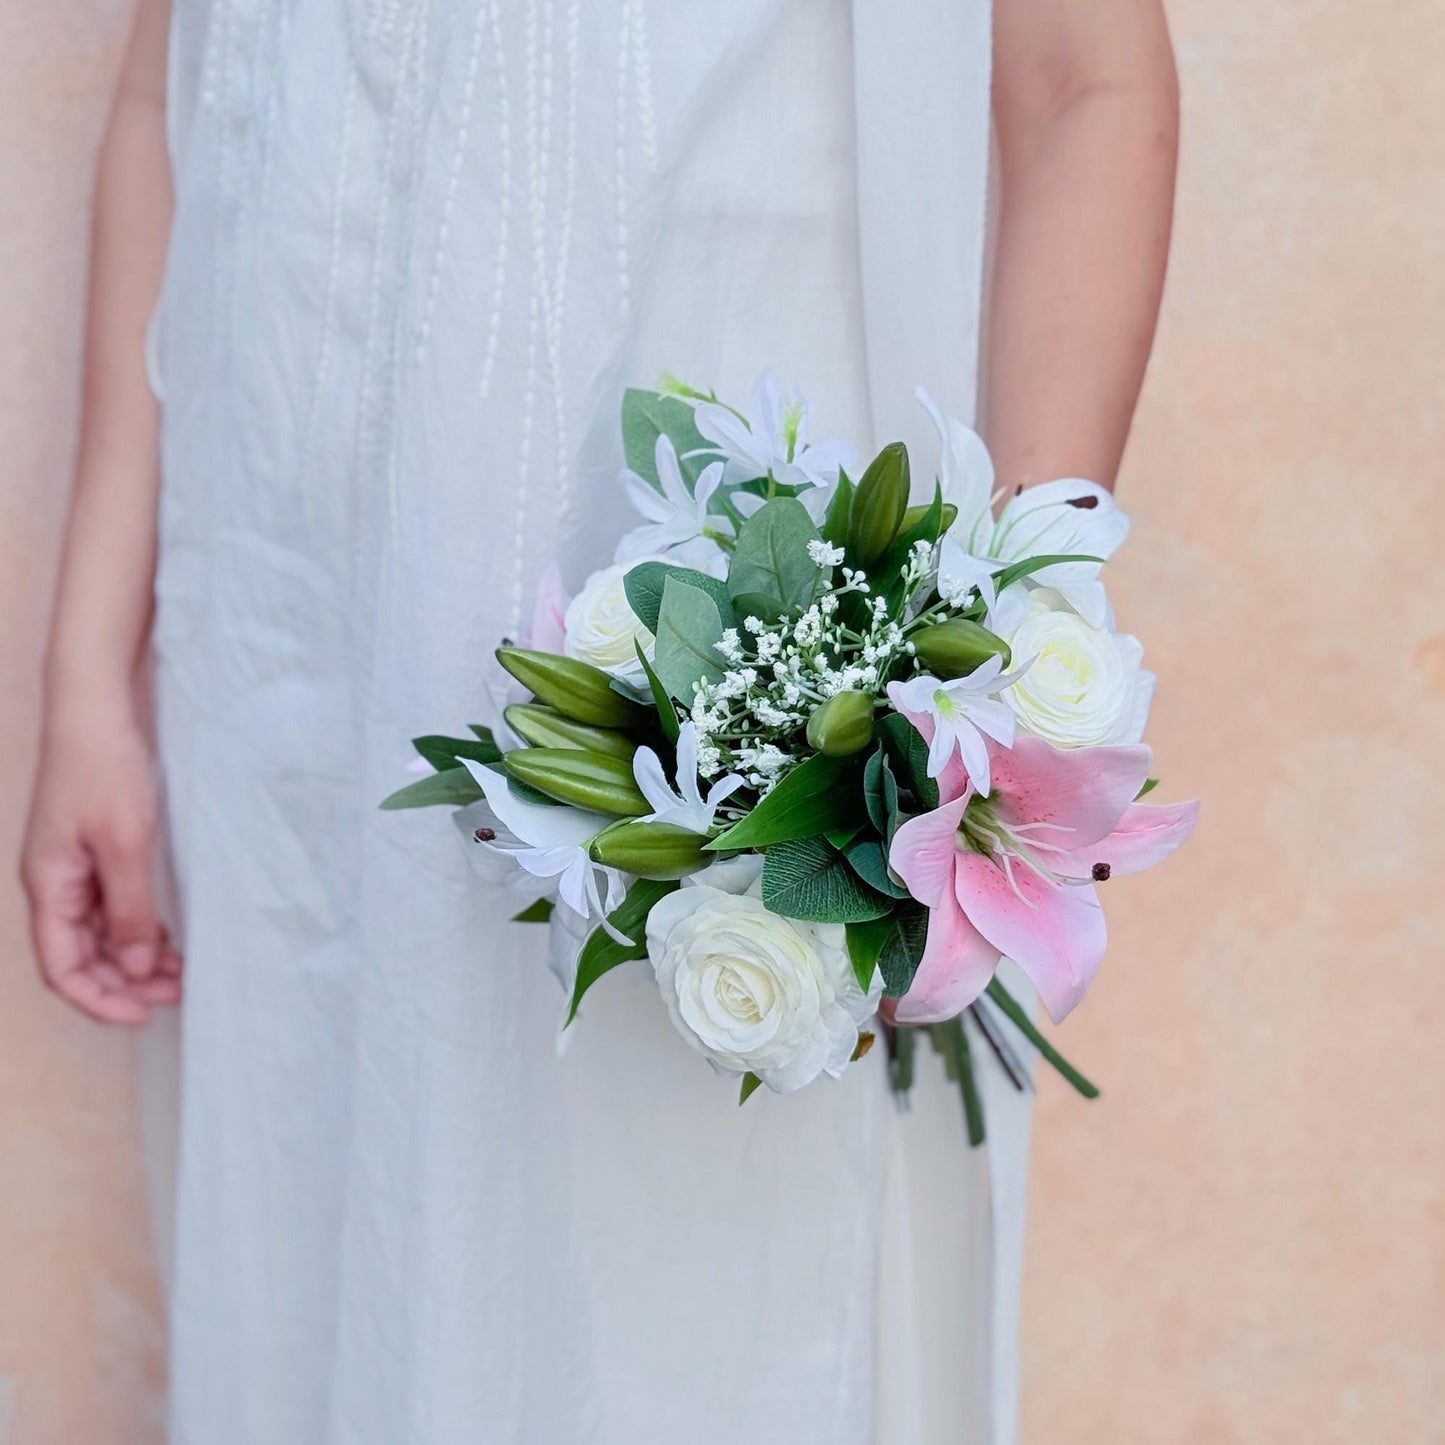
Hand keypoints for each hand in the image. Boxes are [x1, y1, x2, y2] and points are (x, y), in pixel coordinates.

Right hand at [20, 706, 180, 1023]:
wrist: (97, 708)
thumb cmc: (104, 768)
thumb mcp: (124, 844)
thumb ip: (128, 909)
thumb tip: (132, 969)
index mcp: (47, 887)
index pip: (61, 968)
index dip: (99, 999)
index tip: (142, 1016)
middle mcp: (53, 883)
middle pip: (80, 956)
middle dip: (124, 983)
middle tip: (176, 993)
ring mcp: (72, 868)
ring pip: (98, 934)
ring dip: (134, 958)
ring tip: (180, 971)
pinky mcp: (93, 850)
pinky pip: (109, 906)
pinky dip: (136, 928)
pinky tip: (167, 937)